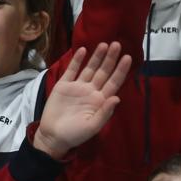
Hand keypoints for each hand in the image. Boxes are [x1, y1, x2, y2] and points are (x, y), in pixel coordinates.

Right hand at [35, 44, 131, 158]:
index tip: (128, 57)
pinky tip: (83, 50)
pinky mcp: (64, 85)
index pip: (114, 82)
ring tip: (104, 44)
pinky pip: (72, 70)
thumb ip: (105, 113)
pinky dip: (77, 60)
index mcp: (100, 101)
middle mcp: (91, 91)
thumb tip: (117, 98)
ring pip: (90, 68)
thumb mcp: (92, 127)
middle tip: (117, 44)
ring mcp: (77, 87)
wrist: (52, 136)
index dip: (120, 70)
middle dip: (110, 58)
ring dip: (97, 56)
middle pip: (103, 72)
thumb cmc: (75, 134)